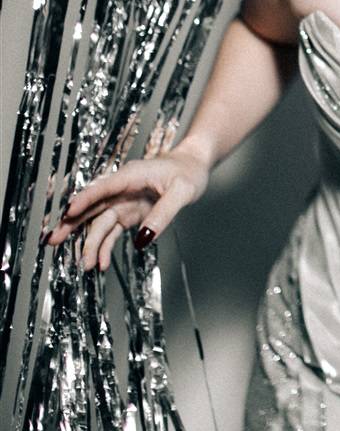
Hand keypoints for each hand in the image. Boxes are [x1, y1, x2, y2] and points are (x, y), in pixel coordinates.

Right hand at [44, 145, 210, 270]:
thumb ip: (163, 213)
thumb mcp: (183, 192)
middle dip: (72, 224)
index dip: (83, 200)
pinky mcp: (129, 213)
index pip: (102, 188)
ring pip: (99, 222)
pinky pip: (112, 231)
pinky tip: (100, 262)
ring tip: (84, 264)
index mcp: (131, 176)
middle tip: (53, 242)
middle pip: (92, 207)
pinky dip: (105, 245)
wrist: (194, 166)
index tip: (67, 214)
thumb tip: (142, 239)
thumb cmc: (189, 173)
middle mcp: (122, 189)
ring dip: (90, 242)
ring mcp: (123, 202)